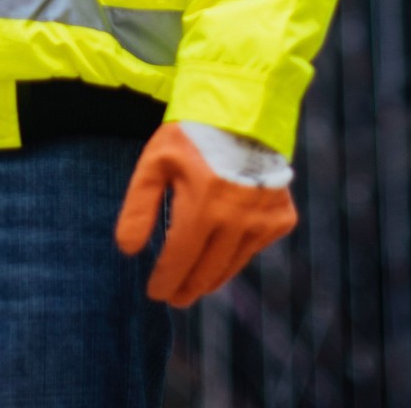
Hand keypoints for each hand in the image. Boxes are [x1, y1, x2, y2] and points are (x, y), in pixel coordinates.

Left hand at [114, 122, 296, 307]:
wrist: (245, 112)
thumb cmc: (192, 136)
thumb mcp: (155, 164)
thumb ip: (138, 208)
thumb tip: (128, 251)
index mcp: (203, 204)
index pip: (180, 259)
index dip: (165, 281)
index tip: (156, 293)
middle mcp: (237, 217)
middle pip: (207, 271)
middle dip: (187, 288)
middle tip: (174, 297)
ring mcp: (264, 219)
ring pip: (232, 266)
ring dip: (211, 279)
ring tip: (195, 285)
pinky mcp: (282, 217)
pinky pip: (254, 249)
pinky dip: (237, 254)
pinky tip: (223, 251)